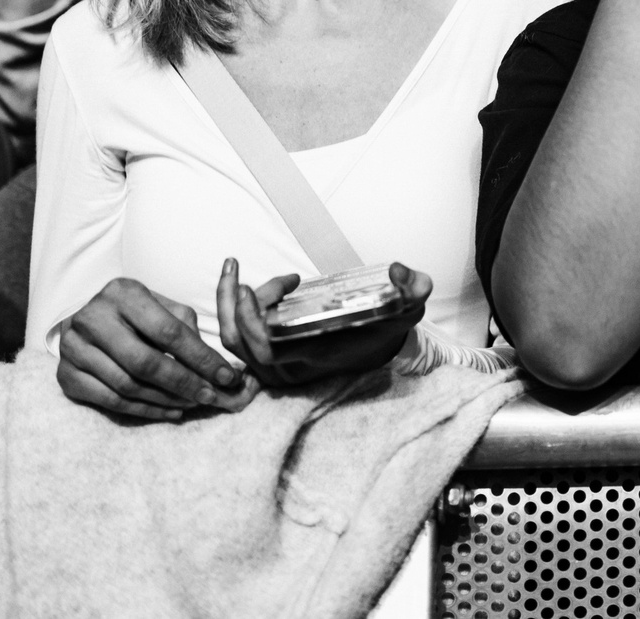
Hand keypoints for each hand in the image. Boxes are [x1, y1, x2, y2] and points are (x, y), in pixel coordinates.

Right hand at [56, 277, 255, 421]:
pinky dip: (144, 410)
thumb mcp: (160, 306)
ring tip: (192, 404)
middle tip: (210, 396)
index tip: (226, 376)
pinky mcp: (66, 376)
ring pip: (128, 385)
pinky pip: (111, 401)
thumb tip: (219, 365)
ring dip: (166, 400)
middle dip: (184, 383)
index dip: (201, 357)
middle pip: (146, 362)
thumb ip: (187, 328)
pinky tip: (168, 411)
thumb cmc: (133, 314)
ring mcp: (75, 348)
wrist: (84, 322)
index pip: (168, 331)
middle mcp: (93, 318)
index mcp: (123, 293)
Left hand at [216, 258, 431, 389]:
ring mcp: (278, 368)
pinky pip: (236, 343)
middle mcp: (293, 367)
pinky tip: (238, 285)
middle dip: (233, 307)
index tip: (250, 288)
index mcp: (318, 353)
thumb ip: (414, 287)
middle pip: (241, 346)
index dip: (252, 322)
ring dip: (225, 307)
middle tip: (241, 274)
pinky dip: (229, 314)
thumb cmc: (389, 323)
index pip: (269, 350)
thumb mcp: (410, 304)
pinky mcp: (270, 361)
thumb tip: (398, 272)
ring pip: (233, 345)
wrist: (382, 347)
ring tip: (233, 271)